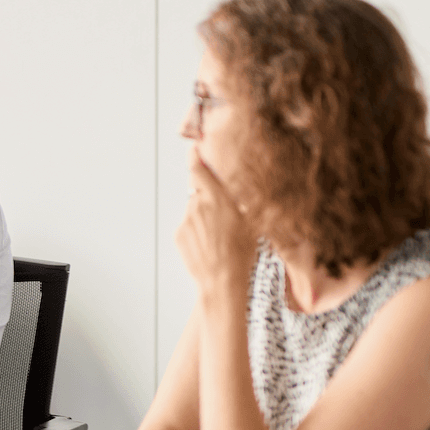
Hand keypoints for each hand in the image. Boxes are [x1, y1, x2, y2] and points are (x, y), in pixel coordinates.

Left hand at [176, 147, 257, 295]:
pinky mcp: (178, 233)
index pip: (198, 168)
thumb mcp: (251, 221)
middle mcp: (198, 205)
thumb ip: (240, 199)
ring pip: (194, 209)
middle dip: (208, 197)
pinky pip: (187, 225)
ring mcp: (186, 219)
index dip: (195, 156)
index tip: (194, 149)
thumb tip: (237, 187)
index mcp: (217, 198)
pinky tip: (209, 243)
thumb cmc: (241, 253)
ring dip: (203, 216)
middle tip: (222, 215)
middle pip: (199, 191)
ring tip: (218, 236)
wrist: (221, 280)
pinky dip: (196, 230)